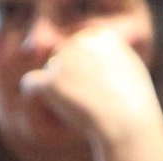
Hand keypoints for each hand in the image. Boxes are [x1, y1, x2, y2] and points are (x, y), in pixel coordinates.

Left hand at [19, 27, 161, 145]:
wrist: (128, 123)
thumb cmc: (133, 103)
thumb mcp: (125, 69)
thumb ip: (101, 58)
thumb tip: (76, 59)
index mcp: (99, 35)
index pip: (75, 50)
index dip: (81, 73)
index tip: (97, 88)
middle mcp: (80, 41)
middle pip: (58, 61)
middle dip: (66, 81)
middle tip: (87, 100)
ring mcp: (63, 60)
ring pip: (45, 74)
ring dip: (56, 92)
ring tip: (80, 107)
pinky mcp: (50, 80)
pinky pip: (29, 85)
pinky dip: (36, 100)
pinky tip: (56, 112)